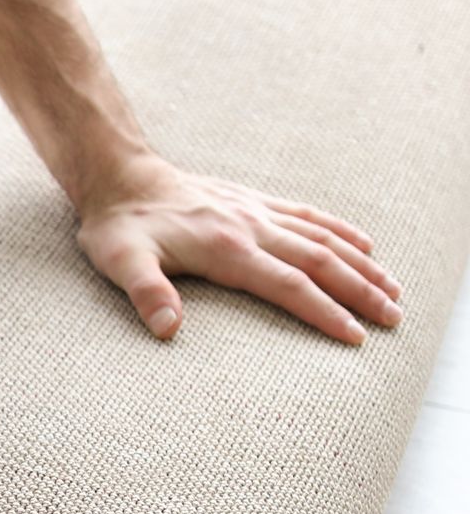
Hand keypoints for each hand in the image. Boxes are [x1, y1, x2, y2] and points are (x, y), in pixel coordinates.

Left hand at [75, 155, 401, 343]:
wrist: (119, 177)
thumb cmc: (117, 226)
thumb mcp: (120, 262)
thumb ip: (147, 294)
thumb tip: (168, 329)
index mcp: (227, 249)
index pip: (289, 286)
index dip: (324, 313)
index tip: (356, 337)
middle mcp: (251, 227)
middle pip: (320, 262)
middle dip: (361, 292)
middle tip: (395, 319)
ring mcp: (255, 212)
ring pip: (323, 239)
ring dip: (362, 264)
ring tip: (395, 289)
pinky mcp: (252, 202)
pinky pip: (307, 216)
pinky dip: (340, 231)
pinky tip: (363, 244)